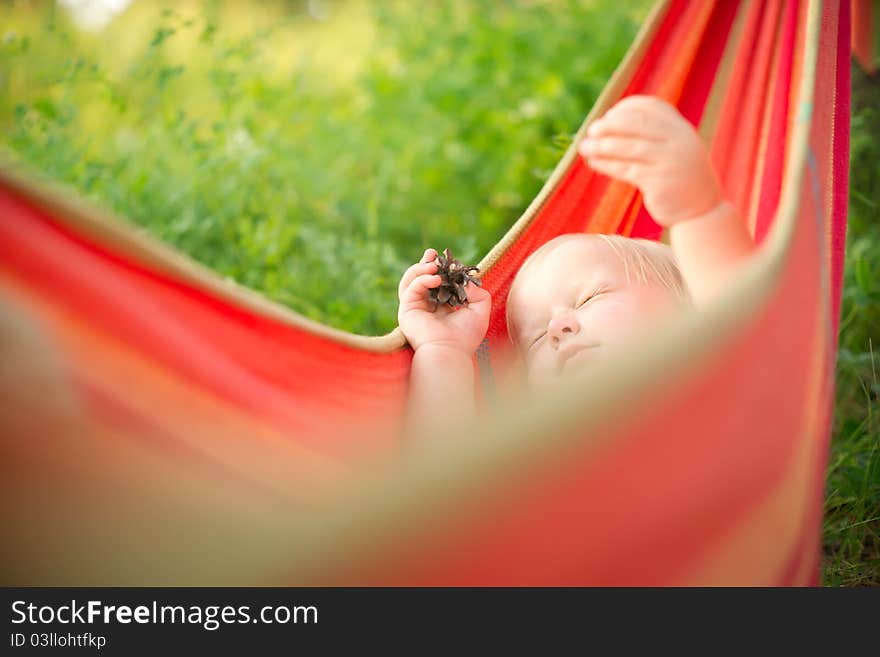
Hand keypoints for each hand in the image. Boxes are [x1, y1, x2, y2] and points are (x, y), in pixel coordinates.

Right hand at [398, 248, 490, 354]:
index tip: (445, 258)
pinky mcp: (406, 310)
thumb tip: (464, 281)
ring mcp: (415, 308)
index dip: (439, 268)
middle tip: (432, 253)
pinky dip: (422, 280)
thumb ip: (478, 292)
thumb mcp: (480, 310)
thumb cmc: (466, 336)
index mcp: (442, 306)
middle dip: (425, 263)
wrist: (450, 351)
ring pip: (410, 281)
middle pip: (419, 278)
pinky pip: (410, 288)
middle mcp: (426, 306)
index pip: (436, 282)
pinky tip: (435, 278)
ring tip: (433, 265)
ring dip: (420, 269)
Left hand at [578, 95, 722, 225]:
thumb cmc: (679, 179)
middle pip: (637, 124)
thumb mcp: (673, 151)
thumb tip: (610, 125)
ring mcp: (669, 160)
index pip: (651, 107)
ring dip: (601, 146)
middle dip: (610, 125)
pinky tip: (593, 162)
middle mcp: (678, 141)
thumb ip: (653, 137)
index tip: (608, 116)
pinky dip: (606, 164)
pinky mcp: (658, 181)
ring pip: (627, 147)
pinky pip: (625, 169)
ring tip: (584, 147)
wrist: (701, 211)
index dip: (626, 109)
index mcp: (681, 129)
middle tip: (591, 130)